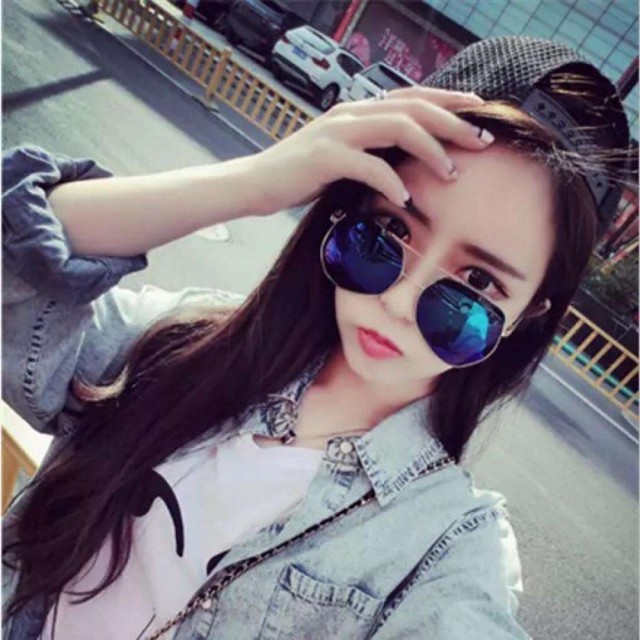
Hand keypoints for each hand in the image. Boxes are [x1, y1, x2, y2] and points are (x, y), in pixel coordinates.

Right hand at [248, 87, 493, 215]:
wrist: (255, 182)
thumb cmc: (300, 174)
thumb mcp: (341, 155)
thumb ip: (369, 149)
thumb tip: (405, 160)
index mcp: (357, 111)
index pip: (411, 97)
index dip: (448, 100)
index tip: (479, 110)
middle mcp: (351, 114)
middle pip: (414, 107)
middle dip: (454, 122)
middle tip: (482, 141)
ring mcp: (337, 133)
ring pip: (398, 127)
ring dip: (431, 149)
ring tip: (451, 173)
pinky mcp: (325, 157)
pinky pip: (368, 165)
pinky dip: (392, 182)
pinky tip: (405, 199)